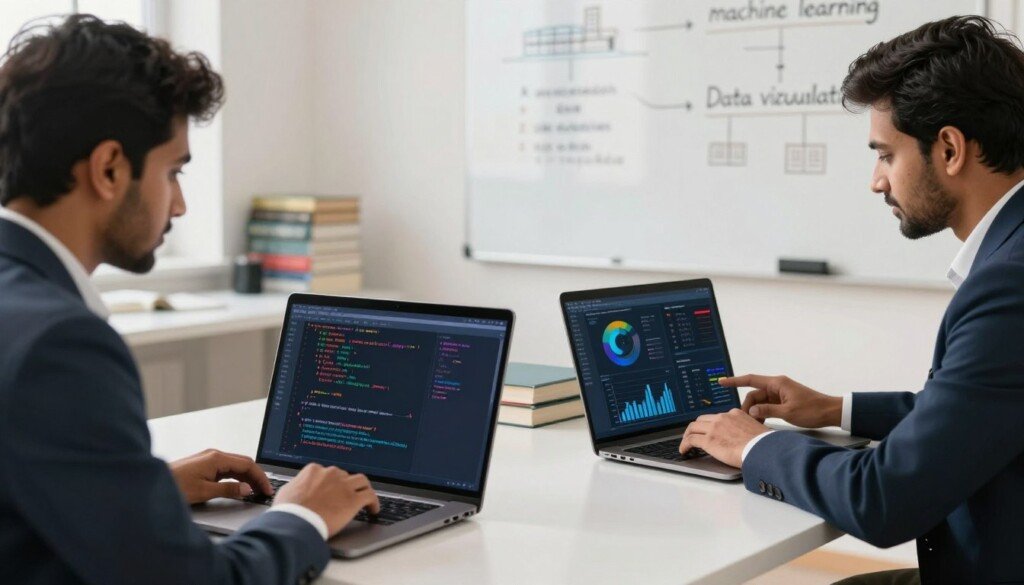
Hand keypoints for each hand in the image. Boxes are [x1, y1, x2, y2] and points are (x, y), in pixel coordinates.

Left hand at [169, 449, 272, 504]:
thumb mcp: (205, 491)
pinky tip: (239, 486)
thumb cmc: (175, 486)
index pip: (247, 464)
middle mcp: (214, 455)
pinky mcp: (204, 465)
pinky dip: (236, 477)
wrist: (151, 485)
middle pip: (243, 463)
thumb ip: (229, 489)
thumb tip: (247, 489)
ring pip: (235, 466)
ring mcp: (209, 459)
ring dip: (247, 477)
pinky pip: (226, 469)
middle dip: (256, 476)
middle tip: (264, 490)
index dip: (260, 477)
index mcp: (217, 458)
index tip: (266, 488)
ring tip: (255, 490)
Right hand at [275, 463, 380, 536]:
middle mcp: (331, 474)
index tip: (333, 490)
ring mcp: (344, 486)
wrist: (296, 523)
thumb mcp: (286, 492)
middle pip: (345, 476)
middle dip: (346, 486)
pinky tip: (373, 509)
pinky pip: (370, 497)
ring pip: (362, 481)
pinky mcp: (353, 500)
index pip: (328, 473)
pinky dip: (374, 502)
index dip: (332, 483)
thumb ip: (296, 486)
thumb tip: (296, 489)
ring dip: (364, 489)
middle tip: (346, 496)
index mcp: (314, 470)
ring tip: (365, 497)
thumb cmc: (289, 511)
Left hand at [678, 409, 768, 467]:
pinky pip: (691, 440)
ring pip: (693, 427)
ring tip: (686, 444)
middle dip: (696, 428)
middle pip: (702, 420)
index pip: (717, 417)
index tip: (709, 431)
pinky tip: (684, 450)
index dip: (711, 425)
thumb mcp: (757, 430)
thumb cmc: (764, 444)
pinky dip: (684, 445)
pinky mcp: (708, 440)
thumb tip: (748, 439)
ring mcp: (714, 428)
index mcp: (735, 414)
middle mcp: (723, 418)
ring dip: (687, 435)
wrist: (763, 449)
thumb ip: (748, 430)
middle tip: (694, 436)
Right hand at [721, 374, 841, 428]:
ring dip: (755, 412)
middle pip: (754, 394)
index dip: (734, 381)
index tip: (721, 381)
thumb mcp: (788, 412)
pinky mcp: (784, 402)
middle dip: (747, 406)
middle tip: (744, 421)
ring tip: (754, 425)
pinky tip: (762, 424)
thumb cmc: (813, 410)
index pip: (750, 380)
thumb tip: (751, 411)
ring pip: (760, 401)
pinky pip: (767, 406)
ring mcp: (780, 394)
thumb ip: (768, 410)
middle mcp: (777, 386)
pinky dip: (763, 414)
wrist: (831, 412)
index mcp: (777, 383)